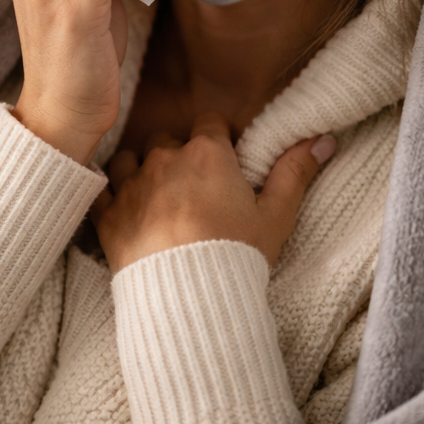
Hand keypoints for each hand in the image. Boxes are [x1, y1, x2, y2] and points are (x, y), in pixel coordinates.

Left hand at [90, 114, 336, 272]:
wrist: (189, 300)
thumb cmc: (237, 255)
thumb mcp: (276, 214)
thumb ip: (296, 170)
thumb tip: (323, 138)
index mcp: (207, 153)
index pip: (210, 123)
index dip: (218, 140)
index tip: (225, 161)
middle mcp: (164, 159)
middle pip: (169, 139)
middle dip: (179, 155)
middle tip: (194, 187)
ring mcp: (132, 185)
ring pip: (131, 159)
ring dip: (142, 170)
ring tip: (158, 196)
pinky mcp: (108, 215)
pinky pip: (101, 190)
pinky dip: (109, 195)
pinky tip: (120, 205)